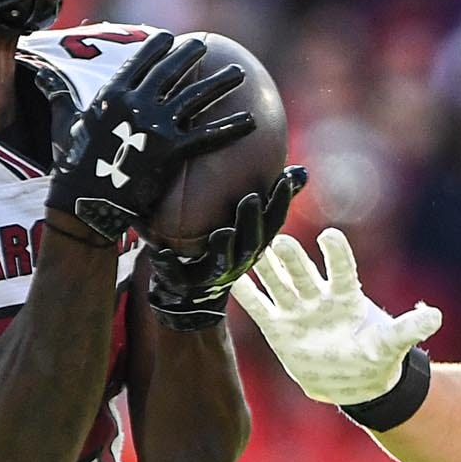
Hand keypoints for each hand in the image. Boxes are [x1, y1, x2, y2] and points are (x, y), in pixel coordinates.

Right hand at [43, 31, 253, 242]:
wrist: (85, 204)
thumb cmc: (73, 166)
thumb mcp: (64, 123)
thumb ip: (59, 95)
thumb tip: (41, 74)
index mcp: (111, 93)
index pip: (139, 61)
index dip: (158, 47)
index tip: (171, 38)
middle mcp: (135, 102)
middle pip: (170, 71)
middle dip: (190, 55)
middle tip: (205, 46)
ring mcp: (154, 125)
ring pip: (194, 96)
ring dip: (220, 83)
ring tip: (239, 74)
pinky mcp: (170, 150)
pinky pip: (207, 135)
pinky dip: (231, 128)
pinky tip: (251, 122)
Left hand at [146, 165, 306, 328]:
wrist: (189, 290)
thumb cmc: (217, 244)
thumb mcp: (243, 222)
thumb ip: (266, 196)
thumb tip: (300, 171)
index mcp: (252, 243)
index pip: (273, 223)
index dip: (281, 203)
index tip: (285, 179)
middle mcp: (237, 260)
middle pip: (251, 244)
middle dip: (252, 223)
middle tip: (250, 199)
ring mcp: (212, 274)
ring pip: (221, 262)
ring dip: (223, 248)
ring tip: (223, 232)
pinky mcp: (185, 282)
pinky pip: (176, 275)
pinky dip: (168, 265)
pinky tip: (160, 253)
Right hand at [230, 228, 441, 406]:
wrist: (354, 382)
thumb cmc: (376, 357)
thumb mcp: (393, 344)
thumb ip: (409, 329)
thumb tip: (436, 317)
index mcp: (347, 298)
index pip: (342, 270)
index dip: (336, 254)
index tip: (330, 236)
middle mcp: (319, 298)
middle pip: (303, 272)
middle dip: (292, 257)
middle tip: (280, 239)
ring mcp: (297, 310)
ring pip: (278, 283)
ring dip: (266, 267)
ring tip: (251, 247)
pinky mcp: (279, 327)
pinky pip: (259, 307)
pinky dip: (246, 293)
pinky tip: (231, 276)